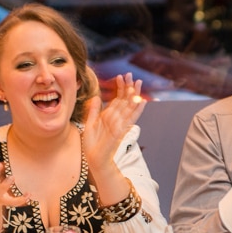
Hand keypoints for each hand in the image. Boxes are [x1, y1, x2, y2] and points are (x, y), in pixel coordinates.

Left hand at [81, 74, 144, 196]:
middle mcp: (116, 118)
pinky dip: (137, 110)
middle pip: (125, 100)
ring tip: (138, 83)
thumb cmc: (92, 144)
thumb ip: (93, 111)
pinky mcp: (120, 130)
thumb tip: (96, 97)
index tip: (121, 76)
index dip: (120, 87)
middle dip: (128, 87)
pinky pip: (130, 118)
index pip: (117, 98)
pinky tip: (142, 101)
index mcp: (109, 116)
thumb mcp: (90, 123)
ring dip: (134, 95)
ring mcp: (120, 124)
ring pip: (129, 106)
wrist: (94, 158)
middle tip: (131, 74)